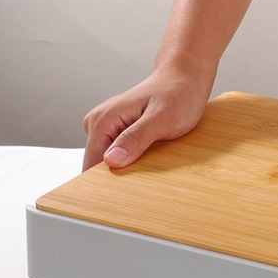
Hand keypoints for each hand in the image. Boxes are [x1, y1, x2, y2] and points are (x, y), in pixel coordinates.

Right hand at [81, 68, 210, 171]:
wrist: (185, 79)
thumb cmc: (177, 94)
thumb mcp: (162, 118)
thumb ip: (136, 138)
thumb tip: (112, 161)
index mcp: (104, 120)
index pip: (92, 164)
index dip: (106, 183)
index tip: (122, 198)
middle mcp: (98, 123)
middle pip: (97, 166)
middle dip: (117, 178)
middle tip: (144, 182)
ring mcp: (106, 128)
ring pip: (107, 163)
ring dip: (125, 171)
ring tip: (149, 166)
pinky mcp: (116, 132)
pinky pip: (117, 156)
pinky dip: (131, 163)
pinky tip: (147, 159)